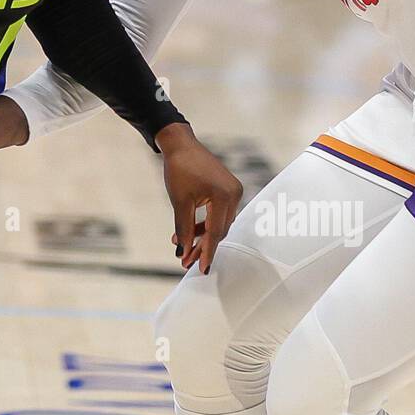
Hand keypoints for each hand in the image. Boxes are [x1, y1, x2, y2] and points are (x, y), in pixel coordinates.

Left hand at [158, 124, 243, 273]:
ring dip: (202, 237)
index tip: (201, 269)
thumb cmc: (179, 168)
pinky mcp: (228, 190)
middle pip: (219, 230)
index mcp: (225, 196)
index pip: (216, 232)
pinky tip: (190, 233)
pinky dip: (206, 224)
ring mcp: (233, 191)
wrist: (180, 144)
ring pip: (219, 224)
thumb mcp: (180, 202)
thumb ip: (184, 229)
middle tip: (185, 261)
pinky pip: (218, 214)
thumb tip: (182, 252)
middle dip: (202, 247)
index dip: (207, 253)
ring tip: (183, 248)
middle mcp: (234, 194)